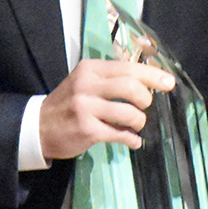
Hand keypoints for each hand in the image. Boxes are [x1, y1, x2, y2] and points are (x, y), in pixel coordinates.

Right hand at [39, 59, 173, 159]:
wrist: (38, 126)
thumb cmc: (68, 103)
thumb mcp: (85, 82)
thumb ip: (111, 79)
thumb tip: (148, 82)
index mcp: (90, 69)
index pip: (128, 67)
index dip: (152, 75)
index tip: (169, 83)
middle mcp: (87, 85)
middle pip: (131, 87)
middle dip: (146, 99)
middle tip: (144, 106)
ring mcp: (86, 108)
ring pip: (129, 113)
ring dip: (139, 121)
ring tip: (135, 125)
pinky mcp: (87, 130)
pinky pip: (120, 134)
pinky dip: (132, 139)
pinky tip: (132, 140)